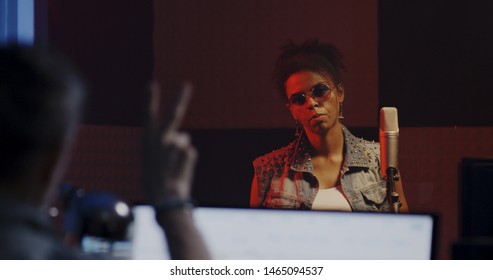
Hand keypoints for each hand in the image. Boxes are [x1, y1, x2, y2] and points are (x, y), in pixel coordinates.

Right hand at [143, 82, 195, 202]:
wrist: (165, 200)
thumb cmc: (154, 184)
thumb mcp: (151, 162)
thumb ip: (165, 145)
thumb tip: (184, 135)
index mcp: (147, 142)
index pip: (147, 116)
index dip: (149, 99)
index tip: (151, 83)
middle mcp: (161, 140)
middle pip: (173, 115)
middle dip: (179, 98)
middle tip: (186, 84)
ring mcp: (176, 145)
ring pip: (183, 142)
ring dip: (180, 152)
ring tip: (173, 168)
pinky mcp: (188, 152)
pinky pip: (190, 152)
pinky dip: (187, 161)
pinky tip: (180, 171)